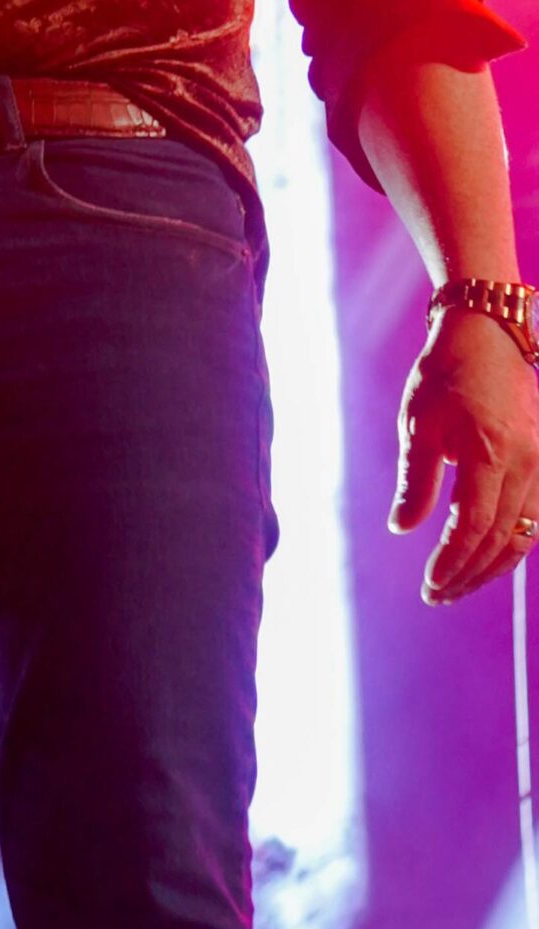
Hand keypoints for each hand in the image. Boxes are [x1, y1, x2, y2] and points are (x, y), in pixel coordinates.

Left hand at [389, 306, 538, 602]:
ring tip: (457, 585)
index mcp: (490, 451)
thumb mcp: (418, 422)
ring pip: (524, 534)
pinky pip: (534, 516)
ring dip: (492, 566)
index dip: (452, 562)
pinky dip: (511, 543)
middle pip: (503, 539)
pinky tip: (485, 557)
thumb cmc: (445, 373)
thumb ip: (416, 480)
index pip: (476, 526)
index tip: (429, 584)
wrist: (487, 333)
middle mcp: (526, 462)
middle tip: (437, 595)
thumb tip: (402, 528)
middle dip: (469, 574)